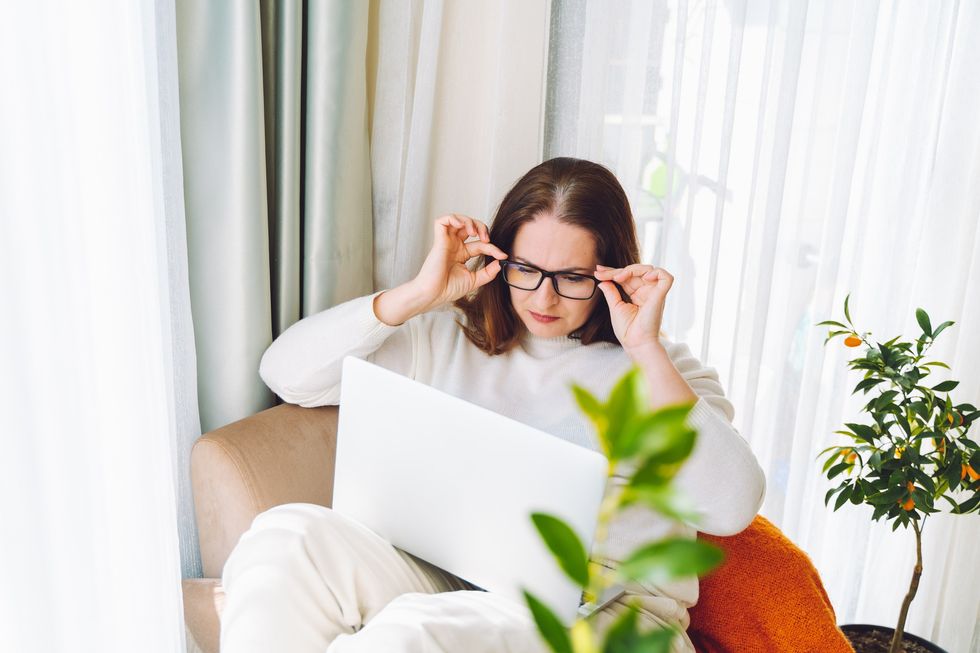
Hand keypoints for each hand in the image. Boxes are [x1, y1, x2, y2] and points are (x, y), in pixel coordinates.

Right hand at [375, 214, 507, 324]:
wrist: (434, 294)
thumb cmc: (448, 289)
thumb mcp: (474, 280)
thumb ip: (488, 272)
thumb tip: (501, 262)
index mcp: (462, 254)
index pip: (481, 244)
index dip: (493, 248)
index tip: (502, 256)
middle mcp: (454, 246)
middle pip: (470, 226)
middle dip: (482, 228)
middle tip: (486, 239)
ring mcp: (446, 242)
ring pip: (458, 220)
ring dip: (470, 222)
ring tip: (474, 233)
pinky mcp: (438, 240)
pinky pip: (443, 221)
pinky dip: (454, 218)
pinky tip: (461, 225)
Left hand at [594, 263, 672, 354]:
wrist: (635, 343)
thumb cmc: (627, 330)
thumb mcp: (615, 307)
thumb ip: (611, 292)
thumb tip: (602, 279)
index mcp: (637, 294)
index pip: (627, 277)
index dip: (613, 272)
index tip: (598, 271)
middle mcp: (647, 292)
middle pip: (636, 271)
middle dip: (617, 270)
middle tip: (602, 273)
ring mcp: (654, 293)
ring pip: (649, 269)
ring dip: (633, 269)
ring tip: (618, 277)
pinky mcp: (660, 296)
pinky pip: (666, 278)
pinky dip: (656, 273)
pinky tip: (644, 277)